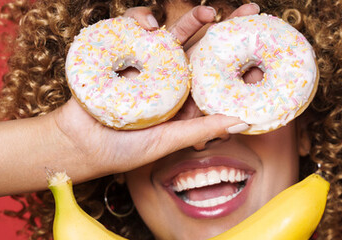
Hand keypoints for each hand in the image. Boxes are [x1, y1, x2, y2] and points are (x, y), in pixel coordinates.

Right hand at [48, 4, 261, 180]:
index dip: (239, 61)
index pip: (215, 74)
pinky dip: (140, 19)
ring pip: (171, 33)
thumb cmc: (122, 150)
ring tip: (208, 12)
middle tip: (251, 9)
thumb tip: (244, 121)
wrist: (76, 145)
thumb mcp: (168, 140)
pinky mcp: (118, 50)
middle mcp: (166, 75)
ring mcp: (143, 61)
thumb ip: (203, 128)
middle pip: (200, 46)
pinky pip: (131, 27)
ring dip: (190, 19)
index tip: (264, 50)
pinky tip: (149, 24)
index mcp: (182, 96)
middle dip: (225, 27)